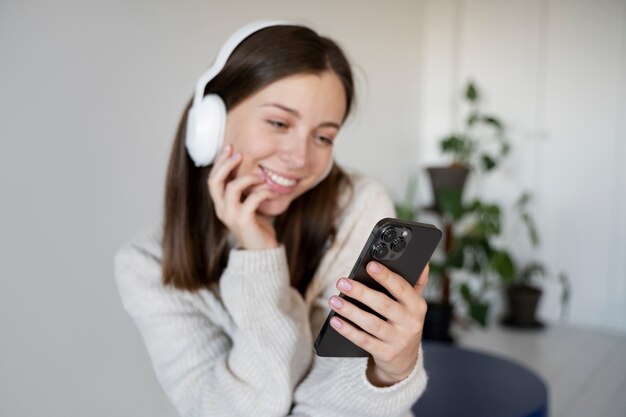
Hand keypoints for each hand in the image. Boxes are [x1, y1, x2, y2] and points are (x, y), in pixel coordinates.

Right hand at [207, 145, 278, 249]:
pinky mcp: (244, 221)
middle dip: (226, 164)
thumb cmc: (257, 225)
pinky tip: (272, 192)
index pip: (212, 179)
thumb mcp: (248, 204)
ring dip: (249, 178)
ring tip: (263, 177)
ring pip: (232, 188)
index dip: (219, 162)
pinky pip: (251, 200)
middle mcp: (221, 210)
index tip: (230, 148)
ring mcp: (231, 216)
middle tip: (240, 153)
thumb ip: (245, 190)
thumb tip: (250, 167)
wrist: (262, 250)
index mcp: (220, 204)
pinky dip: (263, 192)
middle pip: (214, 181)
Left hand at [328, 261, 428, 386]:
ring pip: (371, 323)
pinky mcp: (386, 354)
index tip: (369, 265)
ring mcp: (399, 340)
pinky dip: (348, 331)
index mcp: (417, 305)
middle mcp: (410, 323)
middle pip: (383, 305)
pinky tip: (335, 321)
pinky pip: (364, 341)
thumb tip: (423, 262)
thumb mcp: (413, 304)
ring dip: (350, 311)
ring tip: (334, 300)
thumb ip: (416, 283)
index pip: (401, 287)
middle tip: (342, 282)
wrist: (405, 360)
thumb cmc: (405, 323)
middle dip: (361, 292)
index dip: (386, 276)